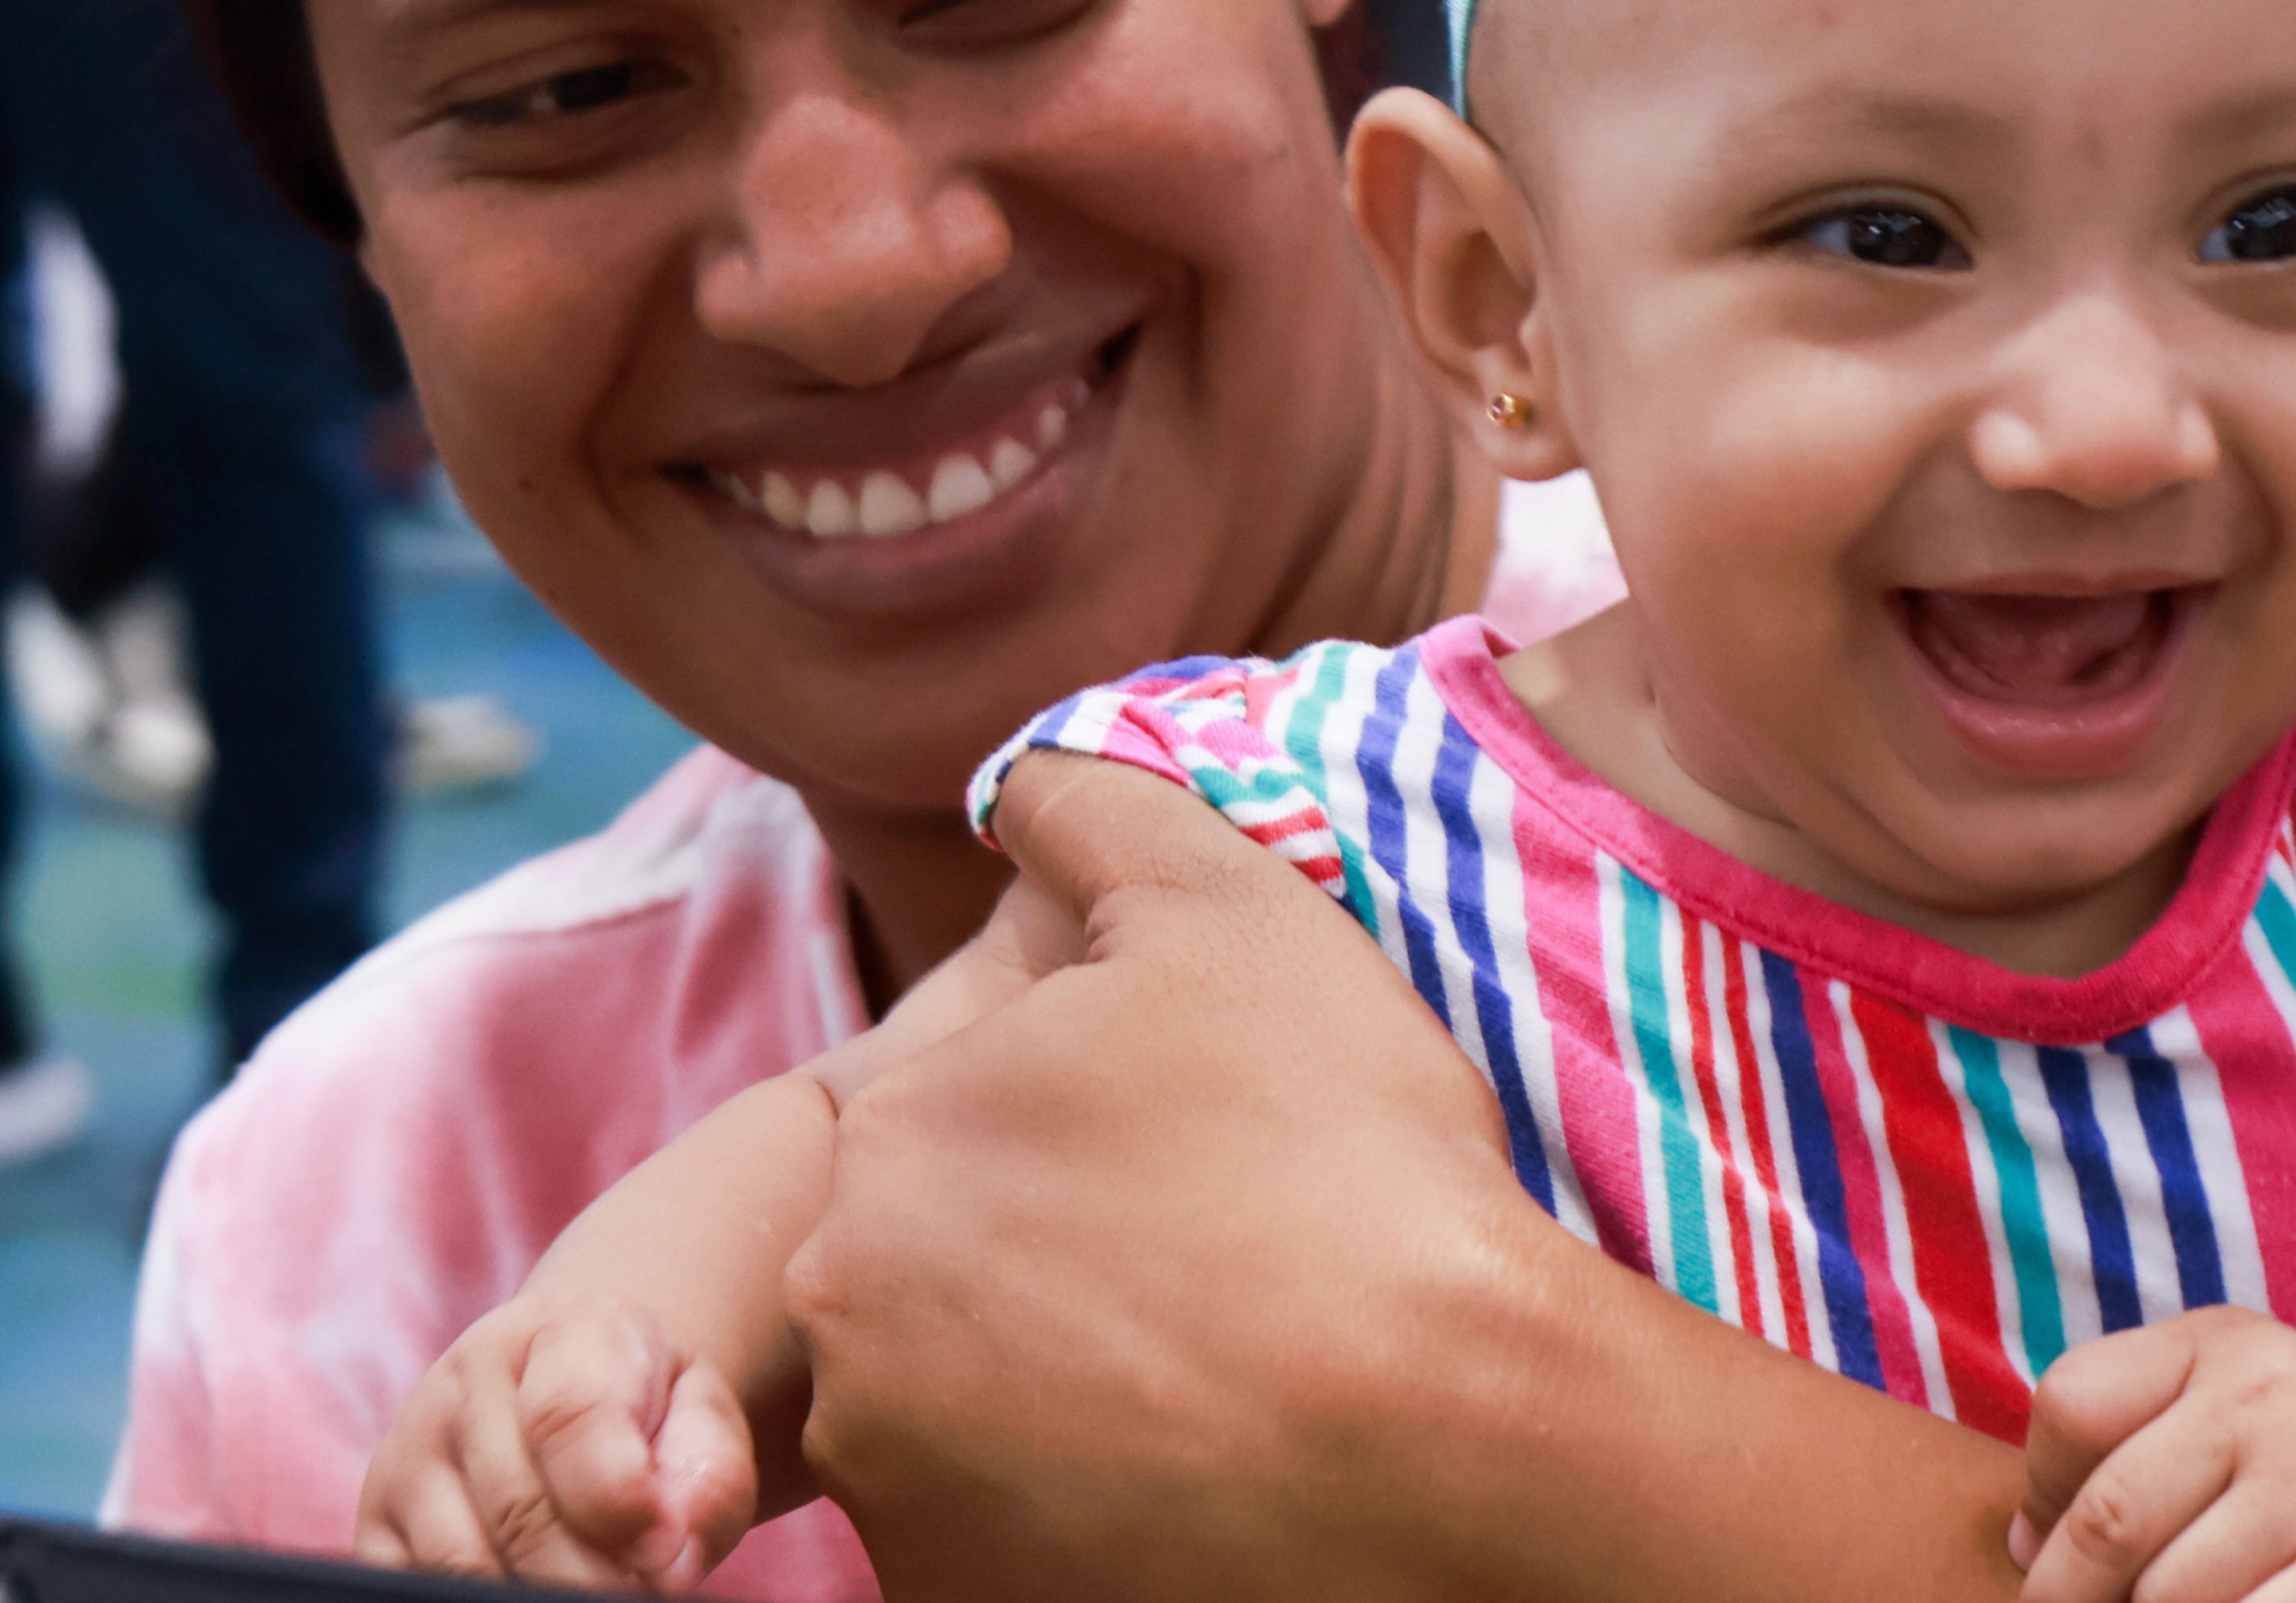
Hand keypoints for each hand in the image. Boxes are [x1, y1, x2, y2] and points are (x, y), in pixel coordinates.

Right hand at [353, 1291, 760, 1593]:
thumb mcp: (703, 1415)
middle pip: (519, 1510)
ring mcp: (408, 1449)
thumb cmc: (647, 1409)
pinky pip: (416, 1586)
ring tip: (595, 1590)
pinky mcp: (375, 1519)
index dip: (618, 1501)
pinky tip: (529, 1587)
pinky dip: (480, 1600)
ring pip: (462, 1563)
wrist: (572, 1384)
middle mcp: (464, 1380)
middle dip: (591, 1578)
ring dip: (536, 1595)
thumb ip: (707, 1476)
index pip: (568, 1416)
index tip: (663, 1552)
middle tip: (638, 1593)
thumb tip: (669, 1560)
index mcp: (556, 1330)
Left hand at [780, 758, 1533, 1598]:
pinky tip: (1202, 1462)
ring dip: (1059, 1379)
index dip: (1085, 1121)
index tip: (1198, 1154)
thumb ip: (1092, 806)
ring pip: (964, 1400)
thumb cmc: (1342, 1155)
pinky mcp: (960, 1598)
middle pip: (945, 1263)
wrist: (1452, 1432)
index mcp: (882, 1147)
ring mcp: (897, 1489)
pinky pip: (1005, 1529)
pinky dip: (1081, 1501)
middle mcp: (842, 1328)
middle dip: (1057, 1255)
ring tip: (1219, 1363)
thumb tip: (1016, 775)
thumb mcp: (1231, 909)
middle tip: (1215, 1262)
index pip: (960, 1116)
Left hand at [2012, 1310, 2295, 1602]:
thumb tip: (2025, 1545)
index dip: (2040, 1489)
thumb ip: (2106, 1443)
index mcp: (2224, 1346)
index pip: (2073, 1403)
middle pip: (2110, 1518)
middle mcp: (2276, 1403)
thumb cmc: (2291, 1461)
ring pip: (2166, 1597)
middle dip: (2068, 1590)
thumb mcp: (2211, 1402)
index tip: (2047, 1540)